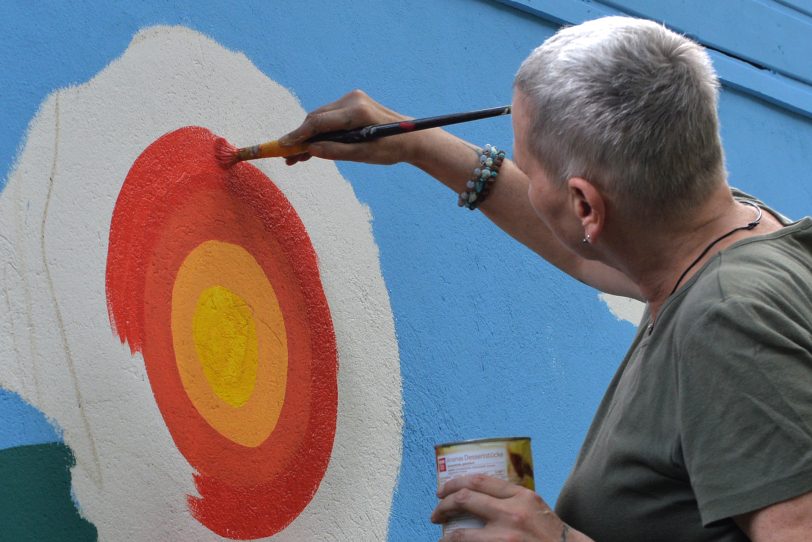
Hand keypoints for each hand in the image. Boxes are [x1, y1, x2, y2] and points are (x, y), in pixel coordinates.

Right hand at [280, 89, 424, 165]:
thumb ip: (336, 151)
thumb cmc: (392, 148)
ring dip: (308, 136)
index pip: (319, 122)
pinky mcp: (353, 103)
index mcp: (357, 111)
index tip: (282, 146)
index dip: (299, 135)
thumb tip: (310, 150)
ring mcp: (352, 99)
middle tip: (287, 157)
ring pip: (321, 118)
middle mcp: (353, 99)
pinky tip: (310, 147)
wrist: (412, 137)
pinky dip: (320, 131)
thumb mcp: (364, 155)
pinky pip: (330, 117)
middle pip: (317, 118)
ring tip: (295, 157)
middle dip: (301, 137)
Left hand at [432, 475, 578, 541]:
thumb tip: (477, 494)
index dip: (454, 483)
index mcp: (520, 496)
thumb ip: (509, 497)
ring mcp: (506, 538)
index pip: (478, 481)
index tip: (443, 490)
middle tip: (436, 513)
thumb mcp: (533, 505)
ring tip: (442, 537)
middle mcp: (511, 514)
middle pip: (464, 500)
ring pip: (461, 535)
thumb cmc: (550, 532)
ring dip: (446, 536)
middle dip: (443, 506)